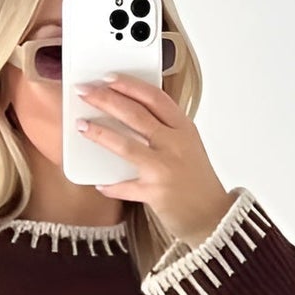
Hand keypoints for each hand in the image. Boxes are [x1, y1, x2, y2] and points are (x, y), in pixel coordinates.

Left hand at [73, 72, 234, 245]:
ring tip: (81, 125)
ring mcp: (164, 169)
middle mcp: (175, 145)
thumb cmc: (197, 181)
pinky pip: (125, 186)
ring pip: (126, 145)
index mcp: (184, 129)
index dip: (129, 85)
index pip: (154, 98)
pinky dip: (110, 184)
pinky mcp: (155, 193)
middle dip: (106, 100)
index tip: (108, 78)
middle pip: (135, 115)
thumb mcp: (188, 146)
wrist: (213, 216)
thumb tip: (130, 113)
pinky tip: (98, 181)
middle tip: (84, 92)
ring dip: (100, 133)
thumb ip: (165, 129)